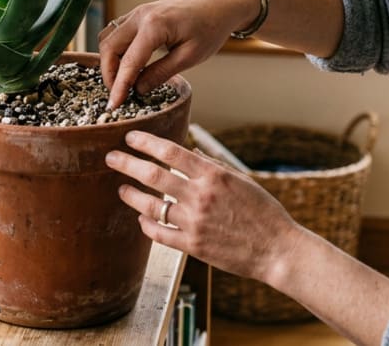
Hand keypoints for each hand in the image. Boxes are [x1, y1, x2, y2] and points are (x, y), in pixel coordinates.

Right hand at [98, 0, 257, 109]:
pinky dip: (115, 49)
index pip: (128, 62)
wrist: (221, 4)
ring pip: (108, 37)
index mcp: (154, 26)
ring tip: (121, 81)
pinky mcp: (140, 12)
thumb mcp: (190, 57)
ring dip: (109, 61)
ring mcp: (138, 11)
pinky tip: (126, 64)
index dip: (119, 87)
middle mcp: (140, 15)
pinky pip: (116, 31)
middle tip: (118, 95)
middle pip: (109, 47)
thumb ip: (161, 73)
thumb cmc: (211, 28)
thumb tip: (138, 90)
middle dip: (109, 74)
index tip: (113, 106)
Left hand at [105, 130, 298, 285]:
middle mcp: (200, 196)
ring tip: (122, 189)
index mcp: (213, 175)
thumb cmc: (263, 212)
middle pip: (153, 174)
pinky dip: (146, 224)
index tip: (130, 137)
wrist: (277, 250)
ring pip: (150, 205)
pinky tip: (141, 218)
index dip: (145, 142)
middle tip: (111, 158)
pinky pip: (159, 233)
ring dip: (131, 195)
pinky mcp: (192, 246)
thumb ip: (212, 166)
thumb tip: (190, 152)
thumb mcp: (241, 180)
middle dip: (126, 163)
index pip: (170, 151)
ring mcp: (194, 222)